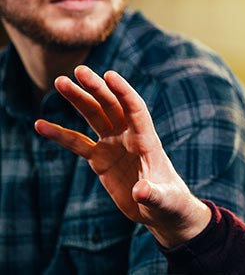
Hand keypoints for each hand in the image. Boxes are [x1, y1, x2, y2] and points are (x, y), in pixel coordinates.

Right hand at [35, 65, 210, 247]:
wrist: (160, 209)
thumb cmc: (168, 202)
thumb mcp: (162, 200)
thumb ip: (152, 194)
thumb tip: (140, 191)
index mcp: (147, 141)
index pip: (136, 109)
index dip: (124, 92)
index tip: (109, 76)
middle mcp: (129, 136)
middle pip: (112, 106)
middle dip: (96, 88)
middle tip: (78, 71)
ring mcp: (114, 145)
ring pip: (94, 116)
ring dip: (78, 99)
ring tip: (60, 82)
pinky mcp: (100, 158)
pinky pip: (77, 143)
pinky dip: (60, 134)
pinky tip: (40, 124)